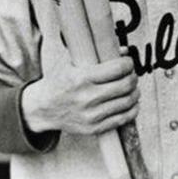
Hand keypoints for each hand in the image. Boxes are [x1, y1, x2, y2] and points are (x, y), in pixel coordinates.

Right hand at [21, 48, 138, 135]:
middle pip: (126, 85)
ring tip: (132, 88)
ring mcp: (91, 115)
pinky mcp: (94, 128)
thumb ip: (97, 54)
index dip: (128, 63)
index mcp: (82, 78)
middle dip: (133, 77)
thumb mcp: (72, 63)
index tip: (128, 62)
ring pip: (127, 102)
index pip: (118, 69)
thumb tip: (124, 49)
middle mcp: (87, 97)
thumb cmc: (59, 82)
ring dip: (135, 93)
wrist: (42, 108)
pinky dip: (132, 109)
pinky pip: (122, 119)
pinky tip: (131, 103)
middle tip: (131, 74)